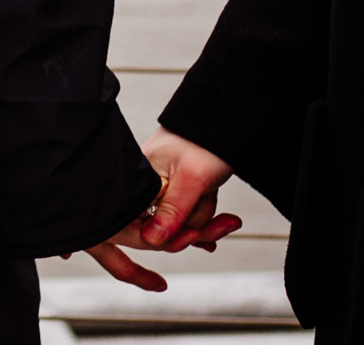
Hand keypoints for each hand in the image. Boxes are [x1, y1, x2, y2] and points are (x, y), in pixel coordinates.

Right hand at [139, 126, 239, 250]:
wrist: (224, 121)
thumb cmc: (204, 142)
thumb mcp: (192, 178)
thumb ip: (172, 211)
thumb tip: (151, 241)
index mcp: (136, 183)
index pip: (139, 229)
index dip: (168, 238)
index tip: (195, 236)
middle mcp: (142, 190)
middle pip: (160, 232)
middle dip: (194, 229)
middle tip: (223, 224)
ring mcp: (157, 192)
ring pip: (177, 227)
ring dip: (205, 222)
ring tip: (228, 214)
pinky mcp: (172, 193)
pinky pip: (185, 220)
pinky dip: (204, 223)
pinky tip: (221, 224)